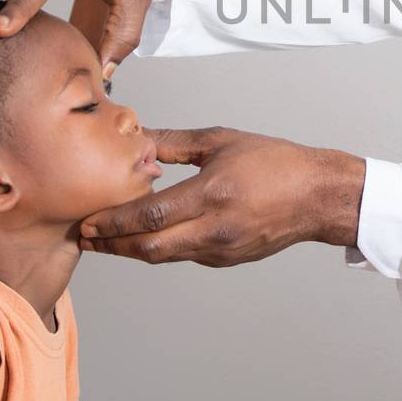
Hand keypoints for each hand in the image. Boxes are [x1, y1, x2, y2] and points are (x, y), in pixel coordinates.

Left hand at [78, 128, 366, 266]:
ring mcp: (221, 249)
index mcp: (213, 194)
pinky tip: (146, 237)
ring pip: (163, 257)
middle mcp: (215, 228)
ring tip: (105, 240)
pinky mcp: (226, 259)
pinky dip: (160, 248)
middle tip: (84, 237)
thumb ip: (174, 143)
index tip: (87, 220)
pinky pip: (184, 256)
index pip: (150, 214)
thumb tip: (136, 143)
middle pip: (149, 247)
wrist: (317, 197)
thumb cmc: (275, 163)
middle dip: (111, 244)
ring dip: (130, 250)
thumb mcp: (221, 141)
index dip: (113, 221)